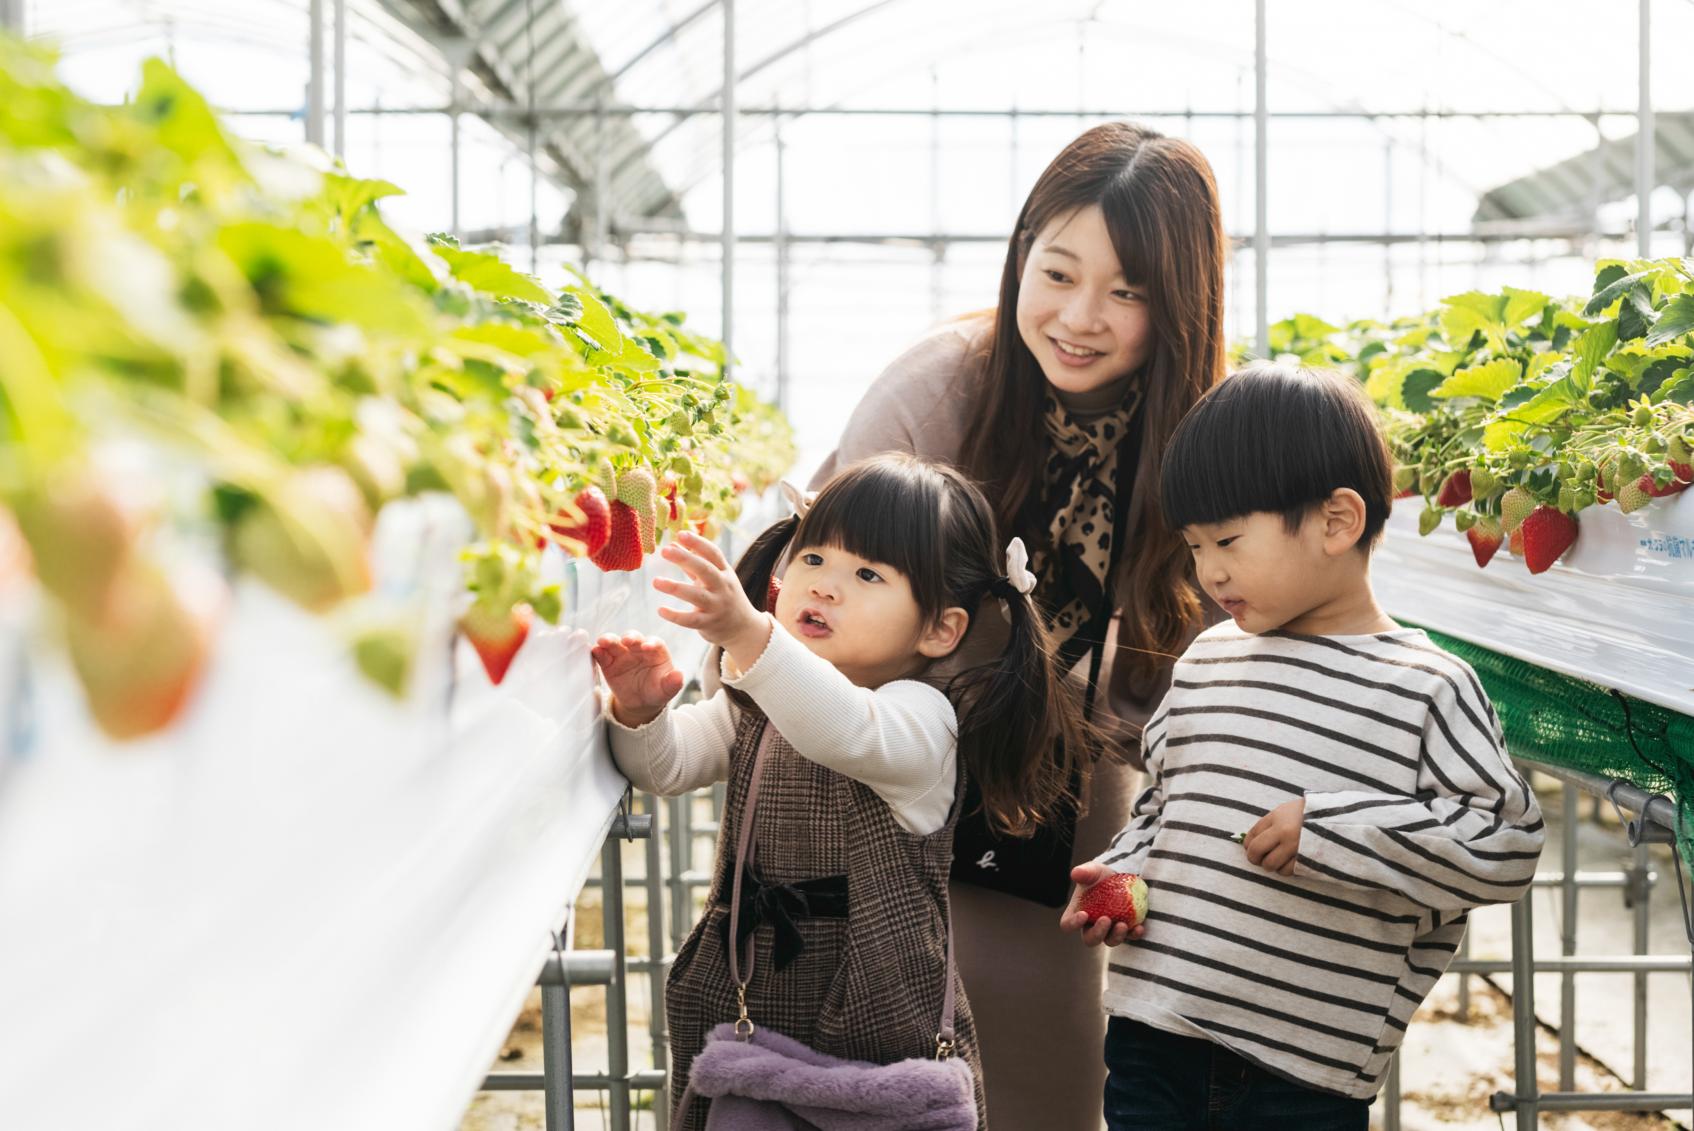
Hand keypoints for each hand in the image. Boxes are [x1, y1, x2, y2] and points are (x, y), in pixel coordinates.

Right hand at [591, 631, 684, 726]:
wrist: (640, 702)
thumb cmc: (657, 691)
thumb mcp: (666, 690)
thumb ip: (673, 683)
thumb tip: (679, 675)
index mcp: (656, 651)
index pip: (655, 643)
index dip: (651, 643)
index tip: (647, 647)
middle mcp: (638, 648)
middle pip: (634, 638)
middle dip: (630, 637)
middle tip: (626, 640)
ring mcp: (622, 654)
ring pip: (615, 642)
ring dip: (609, 640)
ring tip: (602, 642)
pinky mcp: (608, 662)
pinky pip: (602, 654)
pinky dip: (597, 652)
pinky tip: (594, 651)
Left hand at [653, 530, 770, 669]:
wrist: (743, 628)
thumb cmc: (723, 597)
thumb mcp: (714, 578)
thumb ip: (692, 564)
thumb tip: (673, 544)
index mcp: (724, 572)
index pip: (713, 553)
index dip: (698, 543)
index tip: (681, 533)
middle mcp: (723, 587)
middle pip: (706, 570)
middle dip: (686, 559)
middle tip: (665, 550)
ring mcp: (717, 606)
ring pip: (697, 596)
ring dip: (675, 588)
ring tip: (655, 581)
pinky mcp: (709, 624)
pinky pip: (691, 620)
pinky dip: (676, 615)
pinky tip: (661, 610)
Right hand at [1057, 863, 1144, 947]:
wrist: (1121, 876)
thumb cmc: (1101, 875)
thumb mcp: (1093, 870)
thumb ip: (1084, 872)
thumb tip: (1075, 873)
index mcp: (1077, 914)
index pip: (1068, 924)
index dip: (1073, 923)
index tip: (1084, 914)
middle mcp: (1092, 926)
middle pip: (1090, 939)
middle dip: (1097, 933)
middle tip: (1106, 919)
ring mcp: (1110, 930)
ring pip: (1110, 941)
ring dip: (1116, 936)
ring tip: (1123, 925)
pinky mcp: (1127, 930)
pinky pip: (1130, 937)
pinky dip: (1134, 934)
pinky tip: (1139, 927)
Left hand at [1243, 797, 1304, 875]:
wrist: (1337, 819)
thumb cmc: (1307, 814)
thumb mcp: (1285, 811)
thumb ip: (1268, 824)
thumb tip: (1250, 842)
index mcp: (1277, 818)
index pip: (1252, 835)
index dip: (1247, 845)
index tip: (1249, 847)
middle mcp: (1284, 832)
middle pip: (1256, 852)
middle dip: (1254, 858)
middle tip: (1258, 859)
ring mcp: (1295, 847)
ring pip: (1270, 865)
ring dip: (1270, 865)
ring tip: (1276, 859)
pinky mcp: (1306, 859)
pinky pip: (1287, 871)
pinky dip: (1284, 869)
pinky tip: (1288, 862)